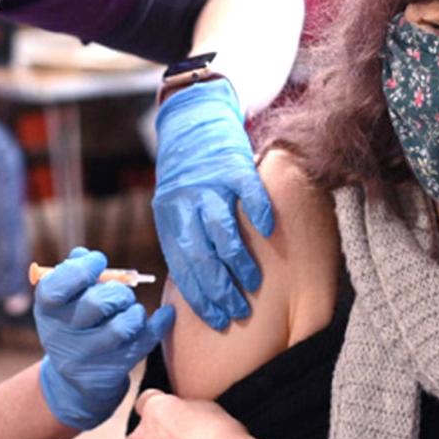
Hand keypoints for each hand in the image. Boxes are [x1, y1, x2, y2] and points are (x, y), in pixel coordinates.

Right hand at [36, 248, 173, 430]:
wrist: (76, 380)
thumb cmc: (74, 324)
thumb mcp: (64, 300)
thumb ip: (73, 271)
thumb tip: (84, 255)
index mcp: (46, 309)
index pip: (59, 286)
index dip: (84, 268)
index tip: (99, 261)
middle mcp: (60, 335)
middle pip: (97, 304)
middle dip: (118, 292)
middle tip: (121, 294)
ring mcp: (84, 358)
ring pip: (123, 327)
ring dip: (135, 311)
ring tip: (131, 310)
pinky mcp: (108, 373)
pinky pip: (143, 343)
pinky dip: (159, 324)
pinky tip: (165, 315)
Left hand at [152, 78, 273, 329]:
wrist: (193, 120)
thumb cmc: (188, 174)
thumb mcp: (175, 206)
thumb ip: (185, 238)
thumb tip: (199, 286)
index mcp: (169, 216)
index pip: (181, 265)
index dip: (199, 295)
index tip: (215, 318)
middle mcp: (185, 202)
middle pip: (201, 254)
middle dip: (218, 288)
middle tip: (236, 312)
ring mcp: (209, 184)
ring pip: (222, 230)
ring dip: (238, 261)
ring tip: (252, 283)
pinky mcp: (232, 165)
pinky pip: (247, 193)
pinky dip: (259, 214)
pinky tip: (269, 233)